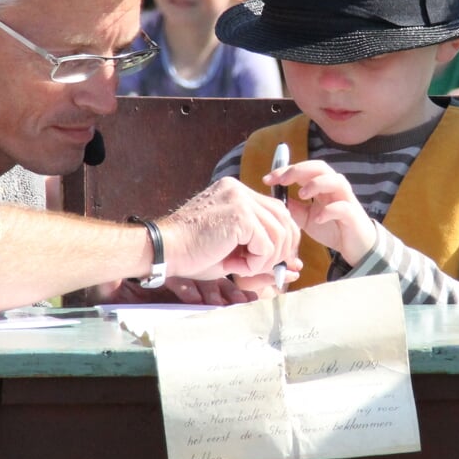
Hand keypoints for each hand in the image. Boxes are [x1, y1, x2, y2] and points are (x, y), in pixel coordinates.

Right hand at [160, 176, 298, 284]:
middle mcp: (239, 190)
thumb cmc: (191, 253)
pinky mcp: (240, 215)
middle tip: (264, 268)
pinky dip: (256, 262)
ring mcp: (240, 200)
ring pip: (279, 233)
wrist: (163, 250)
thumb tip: (295, 264)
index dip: (281, 239)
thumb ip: (260, 248)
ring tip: (242, 267)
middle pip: (284, 218)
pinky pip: (266, 245)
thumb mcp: (231, 247)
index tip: (272, 260)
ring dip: (265, 259)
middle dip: (282, 249)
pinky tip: (235, 265)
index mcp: (235, 192)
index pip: (276, 211)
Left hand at [266, 159, 375, 265]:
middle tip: (282, 180)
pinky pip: (343, 207)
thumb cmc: (331, 227)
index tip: (267, 179)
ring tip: (301, 194)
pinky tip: (318, 219)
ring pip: (336, 180)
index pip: (304, 169)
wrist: (354, 246)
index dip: (285, 170)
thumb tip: (273, 199)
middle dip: (299, 170)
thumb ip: (292, 207)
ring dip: (317, 184)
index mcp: (322, 185)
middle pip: (320, 167)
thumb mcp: (306, 218)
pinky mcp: (353, 215)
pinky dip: (330, 211)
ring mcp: (346, 199)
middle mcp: (335, 187)